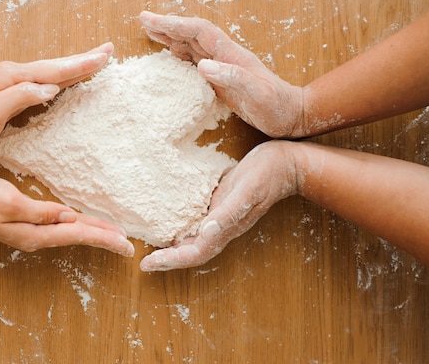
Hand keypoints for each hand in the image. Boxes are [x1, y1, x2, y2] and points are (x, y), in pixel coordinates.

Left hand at [0, 43, 113, 148]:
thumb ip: (22, 96)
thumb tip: (50, 88)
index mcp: (15, 76)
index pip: (55, 71)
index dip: (80, 64)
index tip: (103, 57)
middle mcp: (18, 72)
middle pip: (58, 64)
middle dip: (85, 58)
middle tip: (109, 50)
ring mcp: (16, 78)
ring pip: (54, 70)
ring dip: (77, 64)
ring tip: (98, 59)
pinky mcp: (16, 87)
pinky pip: (47, 79)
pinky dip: (63, 75)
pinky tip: (70, 76)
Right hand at [0, 175, 134, 256]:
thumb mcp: (9, 202)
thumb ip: (40, 211)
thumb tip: (68, 217)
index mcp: (36, 232)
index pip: (78, 234)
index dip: (103, 237)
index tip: (124, 243)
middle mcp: (38, 236)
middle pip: (79, 237)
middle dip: (105, 240)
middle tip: (128, 246)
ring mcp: (34, 232)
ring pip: (72, 233)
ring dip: (95, 234)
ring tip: (115, 237)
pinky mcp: (30, 224)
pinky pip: (62, 228)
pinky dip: (79, 227)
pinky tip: (87, 226)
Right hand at [139, 11, 304, 137]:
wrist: (291, 115)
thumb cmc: (275, 105)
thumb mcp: (256, 93)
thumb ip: (232, 76)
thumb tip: (202, 64)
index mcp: (230, 55)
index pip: (198, 32)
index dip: (174, 24)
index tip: (151, 21)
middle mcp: (224, 56)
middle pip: (191, 34)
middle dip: (167, 26)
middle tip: (143, 20)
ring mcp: (222, 67)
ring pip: (191, 45)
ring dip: (171, 37)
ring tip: (150, 33)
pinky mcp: (220, 79)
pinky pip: (195, 61)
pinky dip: (179, 55)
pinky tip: (170, 56)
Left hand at [140, 141, 297, 270]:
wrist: (285, 163)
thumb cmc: (267, 175)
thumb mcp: (247, 191)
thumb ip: (229, 213)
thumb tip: (207, 231)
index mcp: (225, 228)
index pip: (194, 253)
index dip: (170, 261)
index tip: (147, 264)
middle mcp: (220, 227)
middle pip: (190, 251)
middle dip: (167, 258)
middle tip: (143, 260)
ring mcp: (220, 217)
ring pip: (192, 238)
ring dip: (172, 245)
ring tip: (150, 244)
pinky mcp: (219, 204)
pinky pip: (197, 222)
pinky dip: (181, 225)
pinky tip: (168, 218)